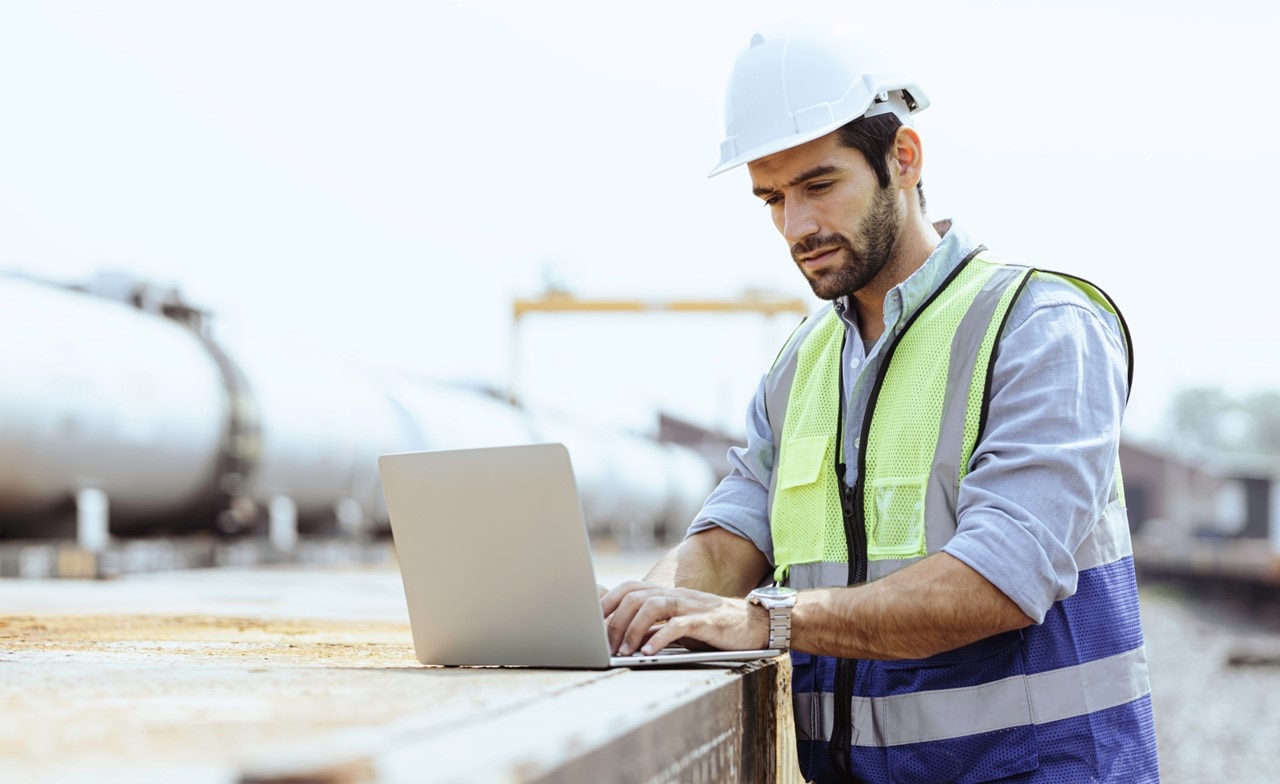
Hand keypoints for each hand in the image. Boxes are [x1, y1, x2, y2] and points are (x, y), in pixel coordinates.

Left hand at [600, 580, 768, 655]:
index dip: (608, 601)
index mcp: (667, 593)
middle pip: (636, 596)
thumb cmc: (710, 628)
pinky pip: (678, 625)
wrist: (753, 625)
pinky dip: (660, 638)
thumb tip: (620, 637)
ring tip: (624, 652)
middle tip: (607, 645)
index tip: (591, 621)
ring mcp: (691, 605)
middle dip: (616, 620)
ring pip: (653, 606)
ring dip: (634, 630)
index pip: (629, 588)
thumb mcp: (677, 624)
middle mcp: (676, 595)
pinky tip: (648, 653)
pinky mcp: (706, 620)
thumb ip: (653, 626)